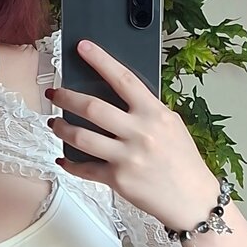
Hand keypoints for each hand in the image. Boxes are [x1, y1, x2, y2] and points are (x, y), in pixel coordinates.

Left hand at [46, 39, 220, 231]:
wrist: (193, 200)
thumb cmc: (183, 162)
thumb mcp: (171, 126)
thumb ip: (146, 110)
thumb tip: (116, 96)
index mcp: (155, 114)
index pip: (123, 79)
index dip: (100, 60)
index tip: (82, 47)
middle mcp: (140, 133)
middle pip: (93, 108)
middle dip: (66, 97)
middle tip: (54, 93)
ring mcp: (127, 157)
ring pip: (81, 137)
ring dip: (61, 128)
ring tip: (53, 124)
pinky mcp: (118, 179)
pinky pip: (84, 168)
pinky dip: (69, 163)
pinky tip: (63, 158)